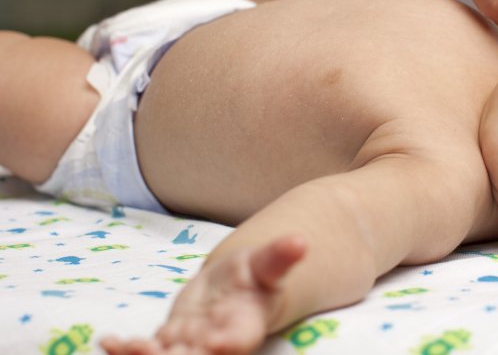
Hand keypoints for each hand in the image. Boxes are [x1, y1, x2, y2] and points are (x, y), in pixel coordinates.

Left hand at [101, 235, 306, 354]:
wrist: (237, 288)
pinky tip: (109, 341)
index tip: (212, 342)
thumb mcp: (269, 263)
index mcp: (243, 328)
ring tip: (126, 345)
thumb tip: (301, 241)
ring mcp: (191, 347)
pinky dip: (126, 351)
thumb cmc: (258, 275)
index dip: (222, 345)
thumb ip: (281, 256)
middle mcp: (216, 345)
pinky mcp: (169, 343)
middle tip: (152, 351)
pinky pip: (147, 352)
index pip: (235, 342)